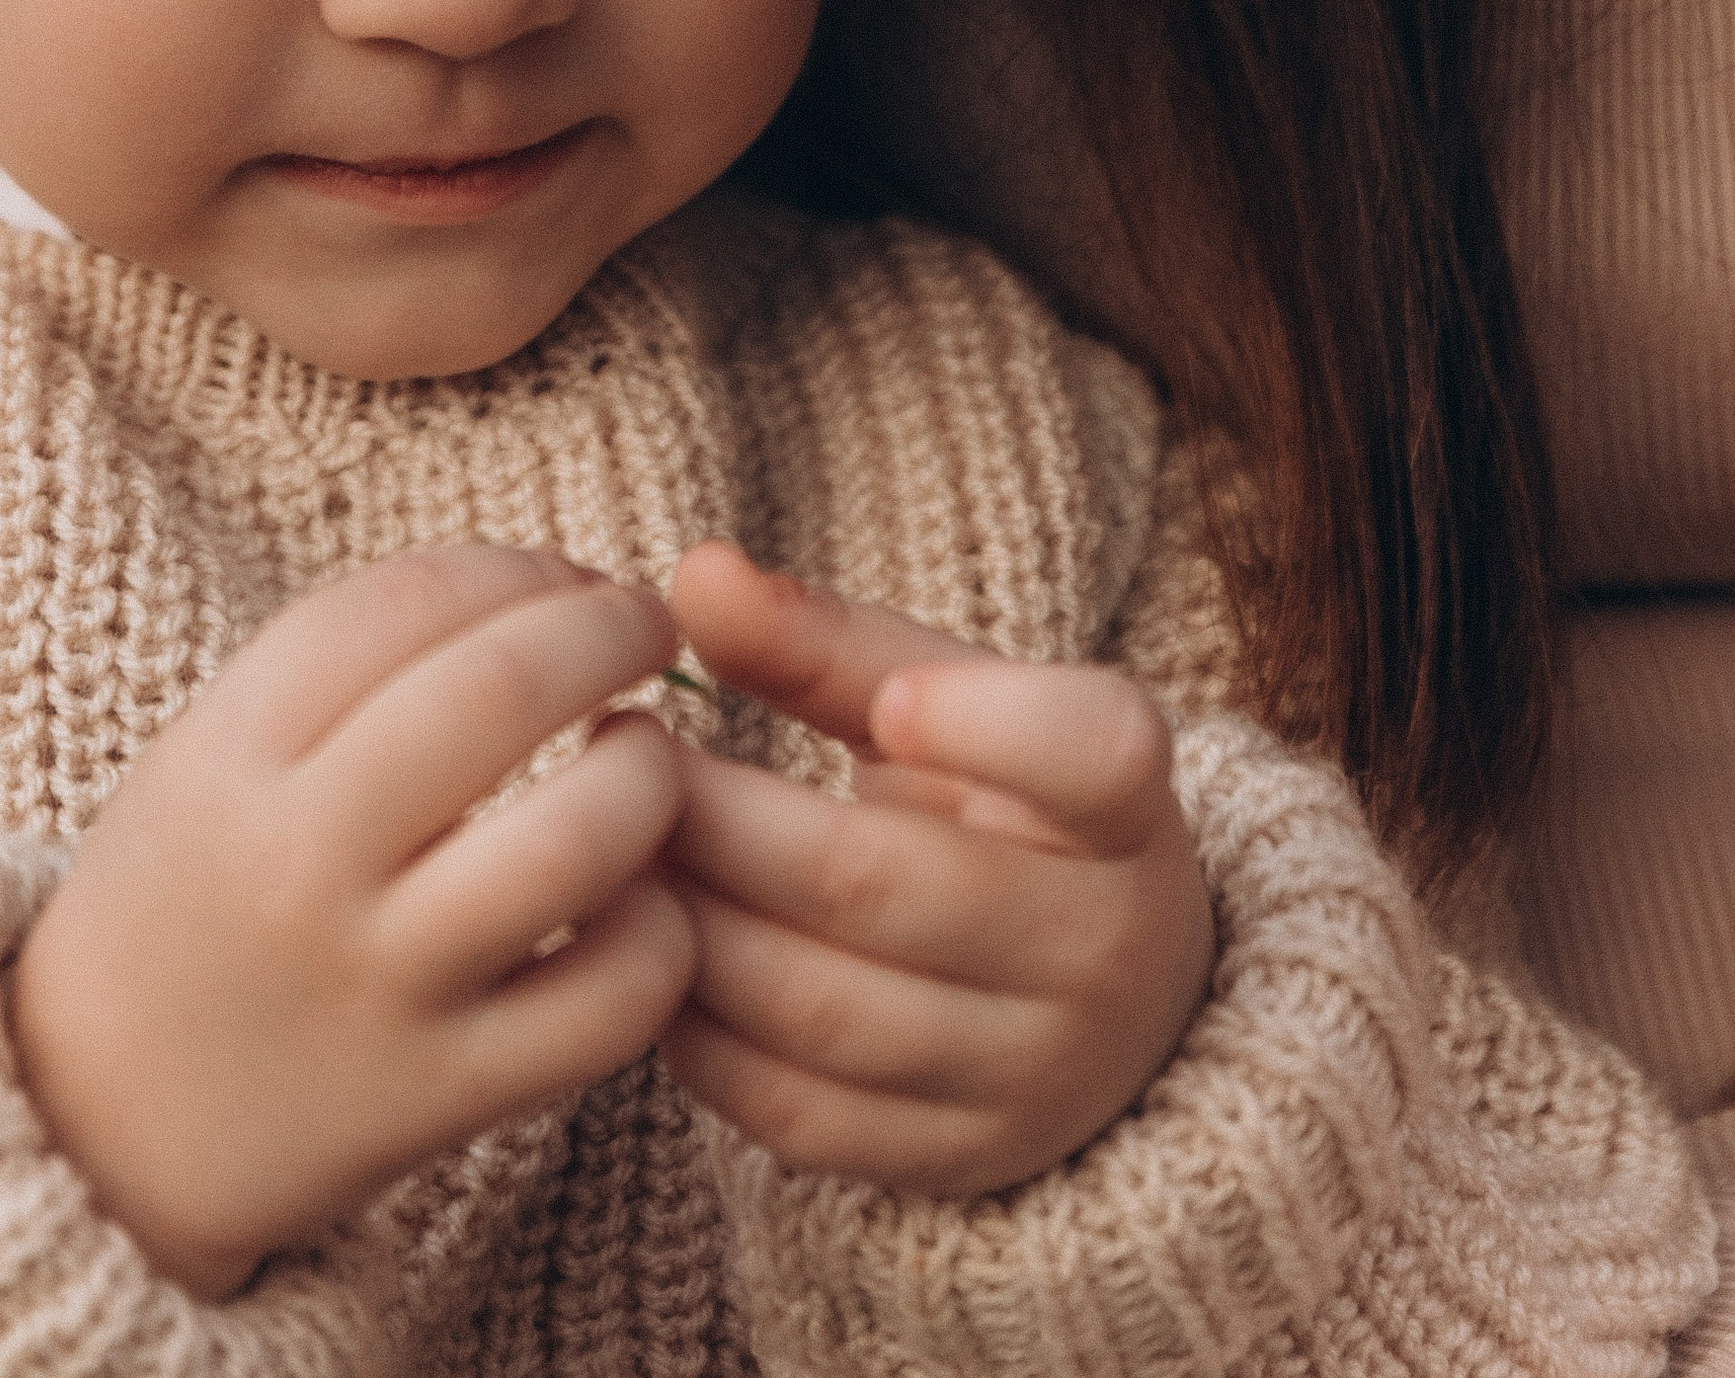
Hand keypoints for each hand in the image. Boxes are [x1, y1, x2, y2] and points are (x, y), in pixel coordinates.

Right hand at [10, 546, 694, 1298]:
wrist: (97, 1126)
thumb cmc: (187, 901)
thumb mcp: (207, 755)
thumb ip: (341, 671)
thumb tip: (539, 592)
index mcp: (229, 756)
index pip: (404, 602)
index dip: (513, 567)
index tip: (563, 574)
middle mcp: (299, 862)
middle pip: (496, 691)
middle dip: (605, 629)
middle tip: (644, 624)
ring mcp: (374, 985)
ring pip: (572, 846)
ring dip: (649, 774)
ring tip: (650, 760)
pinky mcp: (439, 1098)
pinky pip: (603, 1005)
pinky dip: (659, 936)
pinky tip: (645, 900)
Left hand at [658, 542, 1213, 1195]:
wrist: (1093, 990)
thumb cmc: (991, 798)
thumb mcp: (944, 700)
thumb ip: (825, 639)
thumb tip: (694, 572)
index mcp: (1123, 806)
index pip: (1095, 756)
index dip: (989, 724)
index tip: (888, 700)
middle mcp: (1103, 950)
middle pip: (884, 884)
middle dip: (721, 817)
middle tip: (624, 758)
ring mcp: (1033, 1076)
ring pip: (821, 1009)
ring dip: (686, 922)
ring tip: (611, 849)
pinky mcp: (953, 1161)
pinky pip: (794, 1112)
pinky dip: (695, 1031)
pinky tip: (648, 950)